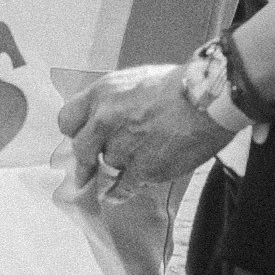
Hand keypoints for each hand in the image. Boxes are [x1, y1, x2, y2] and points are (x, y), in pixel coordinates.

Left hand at [58, 59, 245, 207]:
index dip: (75, 132)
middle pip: (80, 150)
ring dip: (116, 167)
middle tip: (86, 170)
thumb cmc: (176, 85)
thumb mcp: (132, 81)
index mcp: (101, 93)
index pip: (66, 120)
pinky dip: (118, 192)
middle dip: (85, 160)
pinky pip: (122, 187)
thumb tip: (97, 119)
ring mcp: (123, 146)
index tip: (81, 139)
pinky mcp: (143, 168)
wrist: (207, 98)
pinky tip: (116, 194)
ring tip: (127, 166)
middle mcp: (105, 119)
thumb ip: (109, 101)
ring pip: (106, 165)